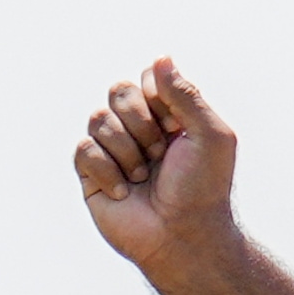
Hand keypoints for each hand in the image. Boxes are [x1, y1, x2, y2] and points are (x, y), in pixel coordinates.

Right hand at [75, 57, 241, 273]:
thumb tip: (161, 56)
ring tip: (145, 178)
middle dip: (142, 123)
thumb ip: (186, 94)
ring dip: (128, 151)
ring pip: (99, 118)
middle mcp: (139, 128)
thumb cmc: (203, 189)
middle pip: (119, 91)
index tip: (178, 126)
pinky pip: (84, 149)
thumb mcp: (209, 136)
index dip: (159, 98)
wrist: (184, 238)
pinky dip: (108, 171)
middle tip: (161, 155)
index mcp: (169, 115)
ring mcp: (113, 149)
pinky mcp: (91, 173)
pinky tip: (125, 192)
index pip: (149, 78)